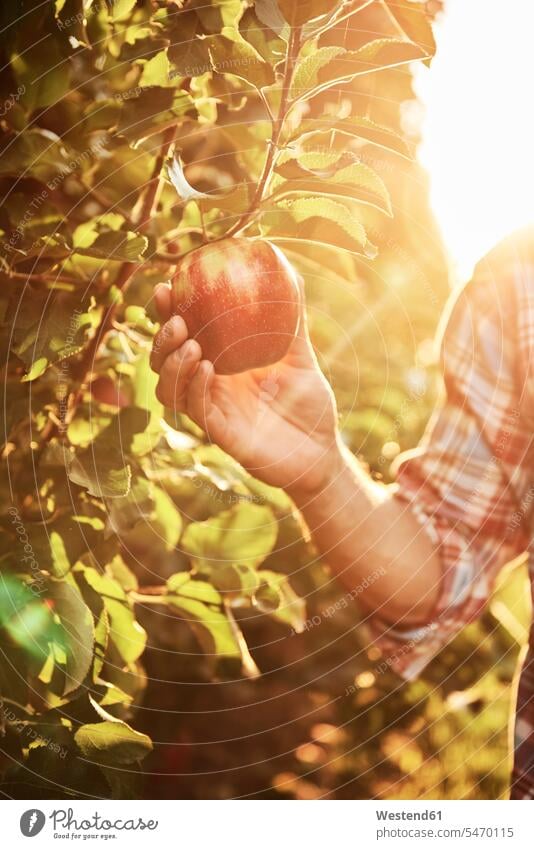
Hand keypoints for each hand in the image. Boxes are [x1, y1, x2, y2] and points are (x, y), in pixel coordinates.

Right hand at [150, 280, 339, 494]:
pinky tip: (206, 368)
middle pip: (166, 362)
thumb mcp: (301, 356)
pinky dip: (195, 388)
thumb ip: (292, 321)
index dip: (168, 313)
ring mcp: (213, 411)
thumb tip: (291, 274)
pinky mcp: (222, 435)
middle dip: (162, 338)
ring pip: (170, 389)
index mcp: (221, 364)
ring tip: (190, 344)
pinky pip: (197, 411)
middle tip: (177, 319)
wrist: (323, 450)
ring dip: (173, 365)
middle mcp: (210, 387)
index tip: (166, 287)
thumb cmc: (309, 405)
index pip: (184, 336)